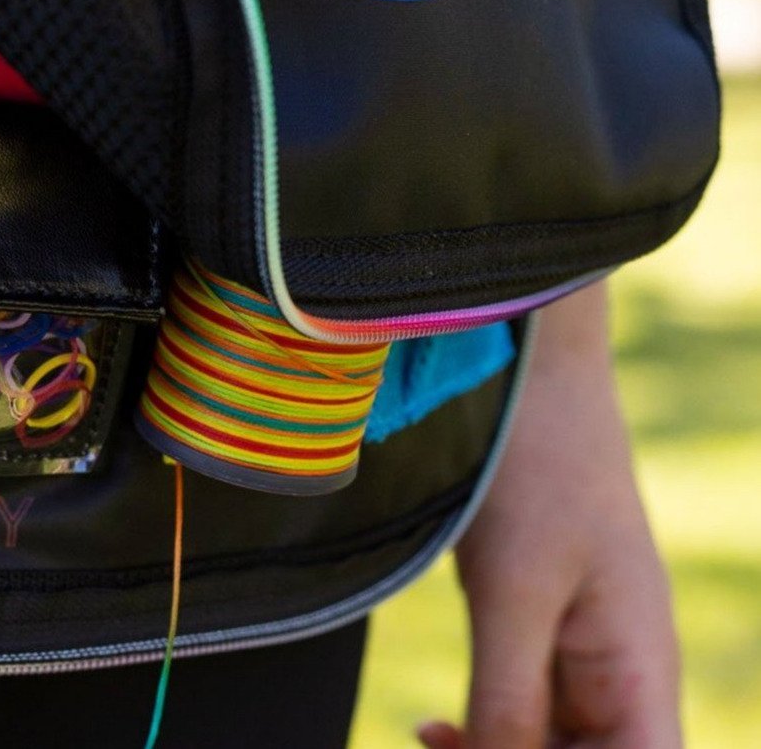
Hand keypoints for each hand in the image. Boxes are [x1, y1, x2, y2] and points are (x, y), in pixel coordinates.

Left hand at [418, 286, 681, 747]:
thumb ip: (511, 697)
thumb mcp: (515, 588)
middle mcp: (623, 662)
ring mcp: (580, 636)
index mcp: (642, 664)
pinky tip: (435, 726)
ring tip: (429, 738)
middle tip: (437, 746)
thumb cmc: (534, 463)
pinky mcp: (536, 609)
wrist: (524, 361)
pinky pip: (524, 696)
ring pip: (554, 736)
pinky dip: (484, 721)